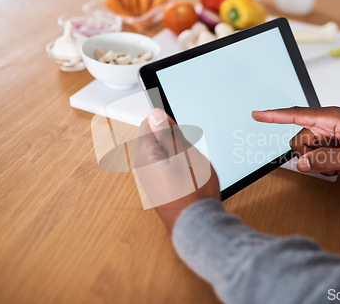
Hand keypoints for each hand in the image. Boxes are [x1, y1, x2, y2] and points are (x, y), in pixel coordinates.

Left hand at [134, 108, 219, 231]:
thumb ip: (168, 134)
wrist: (196, 226)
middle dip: (174, 140)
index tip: (180, 133)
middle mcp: (143, 168)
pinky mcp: (158, 188)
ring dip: (178, 154)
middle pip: (155, 139)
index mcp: (146, 156)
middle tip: (189, 153)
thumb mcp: (185, 155)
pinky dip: (178, 167)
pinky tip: (189, 177)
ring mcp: (150, 179)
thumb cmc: (193, 193)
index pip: (148, 124)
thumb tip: (155, 114)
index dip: (167, 123)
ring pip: (163, 154)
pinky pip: (166, 167)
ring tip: (190, 167)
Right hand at [252, 106, 339, 174]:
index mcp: (329, 118)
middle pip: (299, 140)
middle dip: (308, 156)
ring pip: (306, 150)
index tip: (256, 114)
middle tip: (330, 163)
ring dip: (318, 161)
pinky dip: (324, 162)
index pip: (295, 115)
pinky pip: (316, 154)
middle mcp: (325, 123)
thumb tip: (301, 164)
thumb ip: (325, 161)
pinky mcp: (331, 140)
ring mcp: (328, 132)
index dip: (274, 115)